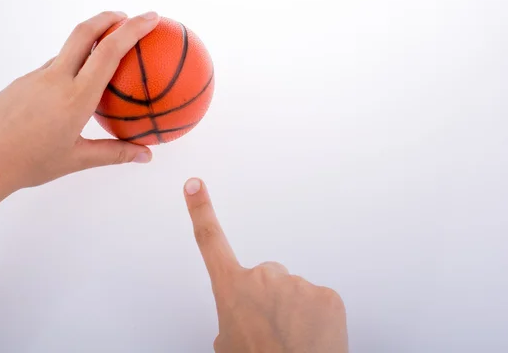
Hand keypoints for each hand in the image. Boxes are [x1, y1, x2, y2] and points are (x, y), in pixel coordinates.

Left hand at [0, 11, 159, 196]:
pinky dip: (69, 68)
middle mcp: (55, 79)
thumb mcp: (76, 160)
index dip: (133, 29)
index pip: (109, 52)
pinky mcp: (20, 83)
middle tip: (127, 17)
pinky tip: (70, 90)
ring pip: (66, 52)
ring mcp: (35, 78)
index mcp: (76, 97)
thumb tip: (146, 156)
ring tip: (103, 56)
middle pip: (84, 33)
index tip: (150, 18)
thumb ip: (115, 153)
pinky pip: (50, 69)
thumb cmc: (29, 164)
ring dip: (88, 44)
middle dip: (109, 18)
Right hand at [183, 178, 348, 352]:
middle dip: (270, 299)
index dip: (201, 210)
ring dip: (294, 313)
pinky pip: (319, 302)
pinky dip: (318, 319)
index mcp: (232, 288)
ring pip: (295, 293)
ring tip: (292, 341)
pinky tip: (311, 339)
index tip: (195, 185)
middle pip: (267, 278)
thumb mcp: (228, 343)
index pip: (210, 241)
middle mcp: (262, 277)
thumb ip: (231, 318)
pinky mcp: (326, 295)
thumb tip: (241, 322)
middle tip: (272, 332)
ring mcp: (296, 284)